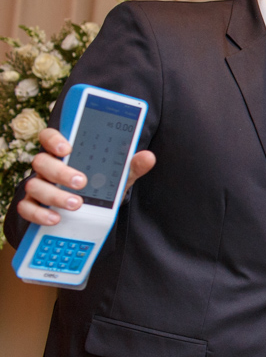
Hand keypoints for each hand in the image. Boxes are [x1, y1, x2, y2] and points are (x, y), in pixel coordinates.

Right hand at [17, 127, 155, 225]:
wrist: (89, 212)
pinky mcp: (32, 206)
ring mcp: (37, 186)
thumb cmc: (100, 186)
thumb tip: (148, 156)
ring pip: (34, 185)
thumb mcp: (117, 176)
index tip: (68, 148)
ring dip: (54, 195)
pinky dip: (40, 214)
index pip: (49, 137)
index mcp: (63, 154)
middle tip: (82, 182)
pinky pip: (26, 208)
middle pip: (41, 161)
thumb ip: (131, 166)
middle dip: (60, 172)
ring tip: (77, 203)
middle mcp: (47, 167)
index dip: (54, 139)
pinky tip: (56, 218)